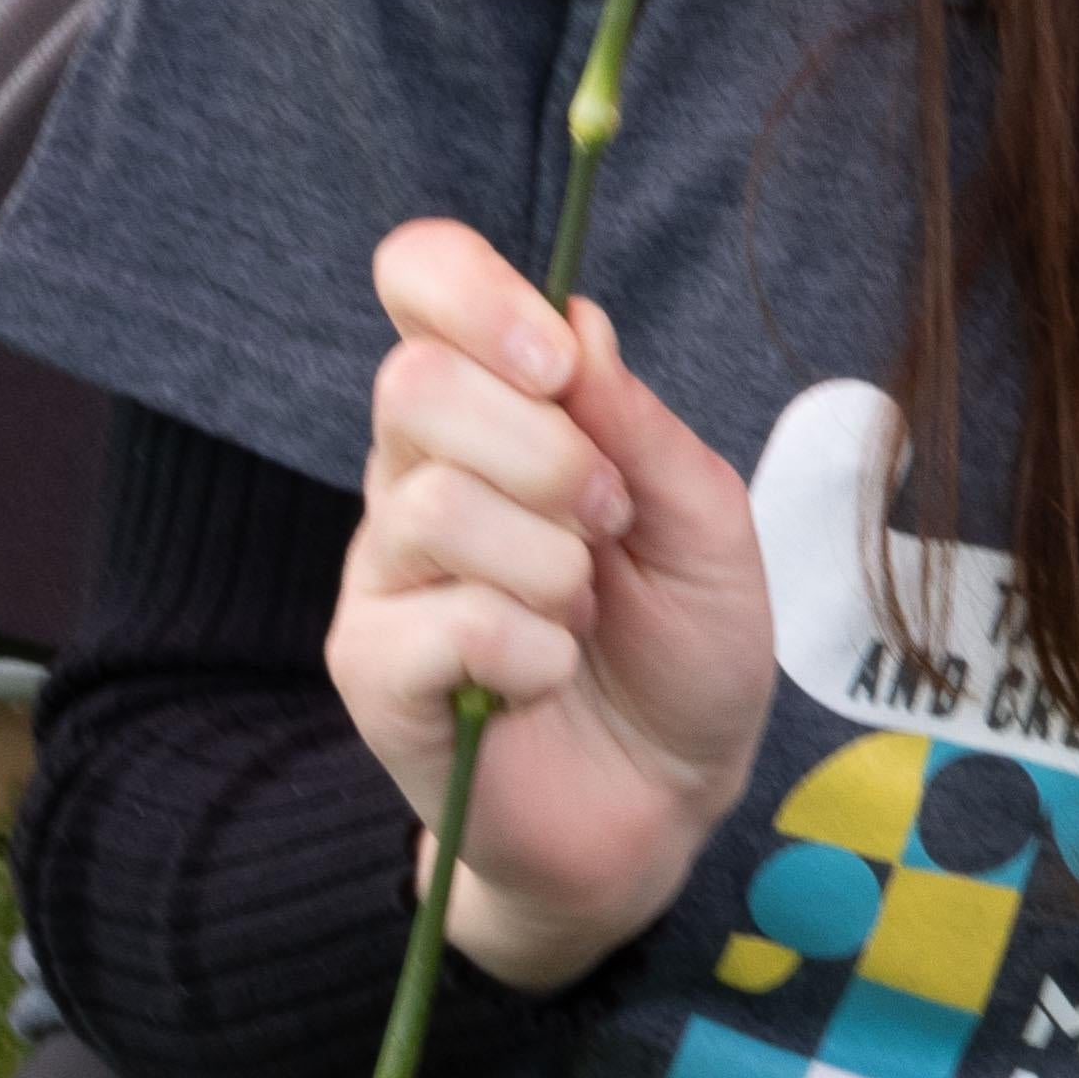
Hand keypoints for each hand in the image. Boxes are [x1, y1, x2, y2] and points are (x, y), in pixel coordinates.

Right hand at [326, 215, 775, 994]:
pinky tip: (546, 678)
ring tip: (585, 614)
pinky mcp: (372, 671)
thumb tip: (577, 320)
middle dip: (545, 451)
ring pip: (431, 507)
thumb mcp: (706, 521)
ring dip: (550, 565)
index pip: (420, 280)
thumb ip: (639, 426)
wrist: (668, 797)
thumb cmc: (685, 645)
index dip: (470, 290)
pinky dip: (527, 652)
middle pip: (413, 385)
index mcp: (497, 410)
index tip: (556, 361)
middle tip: (609, 520)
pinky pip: (437, 625)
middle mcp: (420, 474)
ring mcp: (385, 573)